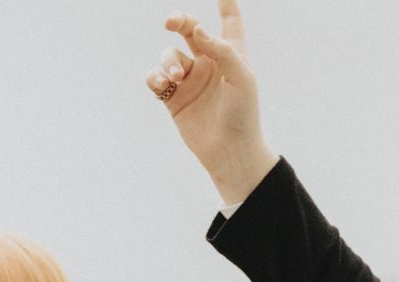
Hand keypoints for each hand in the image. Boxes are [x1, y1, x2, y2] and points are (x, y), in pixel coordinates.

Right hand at [147, 0, 278, 204]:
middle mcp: (209, 63)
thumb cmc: (243, 114)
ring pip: (169, 54)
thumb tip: (199, 30)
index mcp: (231, 54)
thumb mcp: (241, 79)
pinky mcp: (174, 98)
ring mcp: (190, 80)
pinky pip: (156, 77)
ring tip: (175, 77)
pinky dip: (155, 77)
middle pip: (190, 29)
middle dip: (179, 21)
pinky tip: (163, 85)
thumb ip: (222, 50)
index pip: (229, 21)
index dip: (225, 3)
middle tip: (171, 23)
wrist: (229, 151)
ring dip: (168, 61)